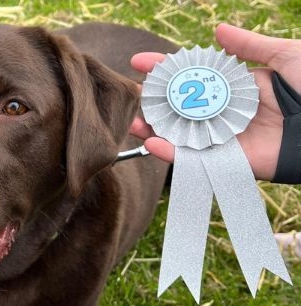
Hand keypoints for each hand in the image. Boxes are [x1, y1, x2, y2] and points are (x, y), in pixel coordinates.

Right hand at [130, 23, 300, 180]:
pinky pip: (193, 160)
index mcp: (235, 87)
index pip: (192, 77)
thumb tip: (217, 30)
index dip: (166, 69)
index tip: (140, 61)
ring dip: (154, 128)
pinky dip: (171, 153)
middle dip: (153, 102)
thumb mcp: (285, 56)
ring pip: (180, 134)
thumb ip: (249, 46)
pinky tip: (152, 142)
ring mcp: (224, 138)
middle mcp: (225, 113)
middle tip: (132, 95)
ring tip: (134, 122)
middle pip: (180, 108)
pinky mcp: (227, 163)